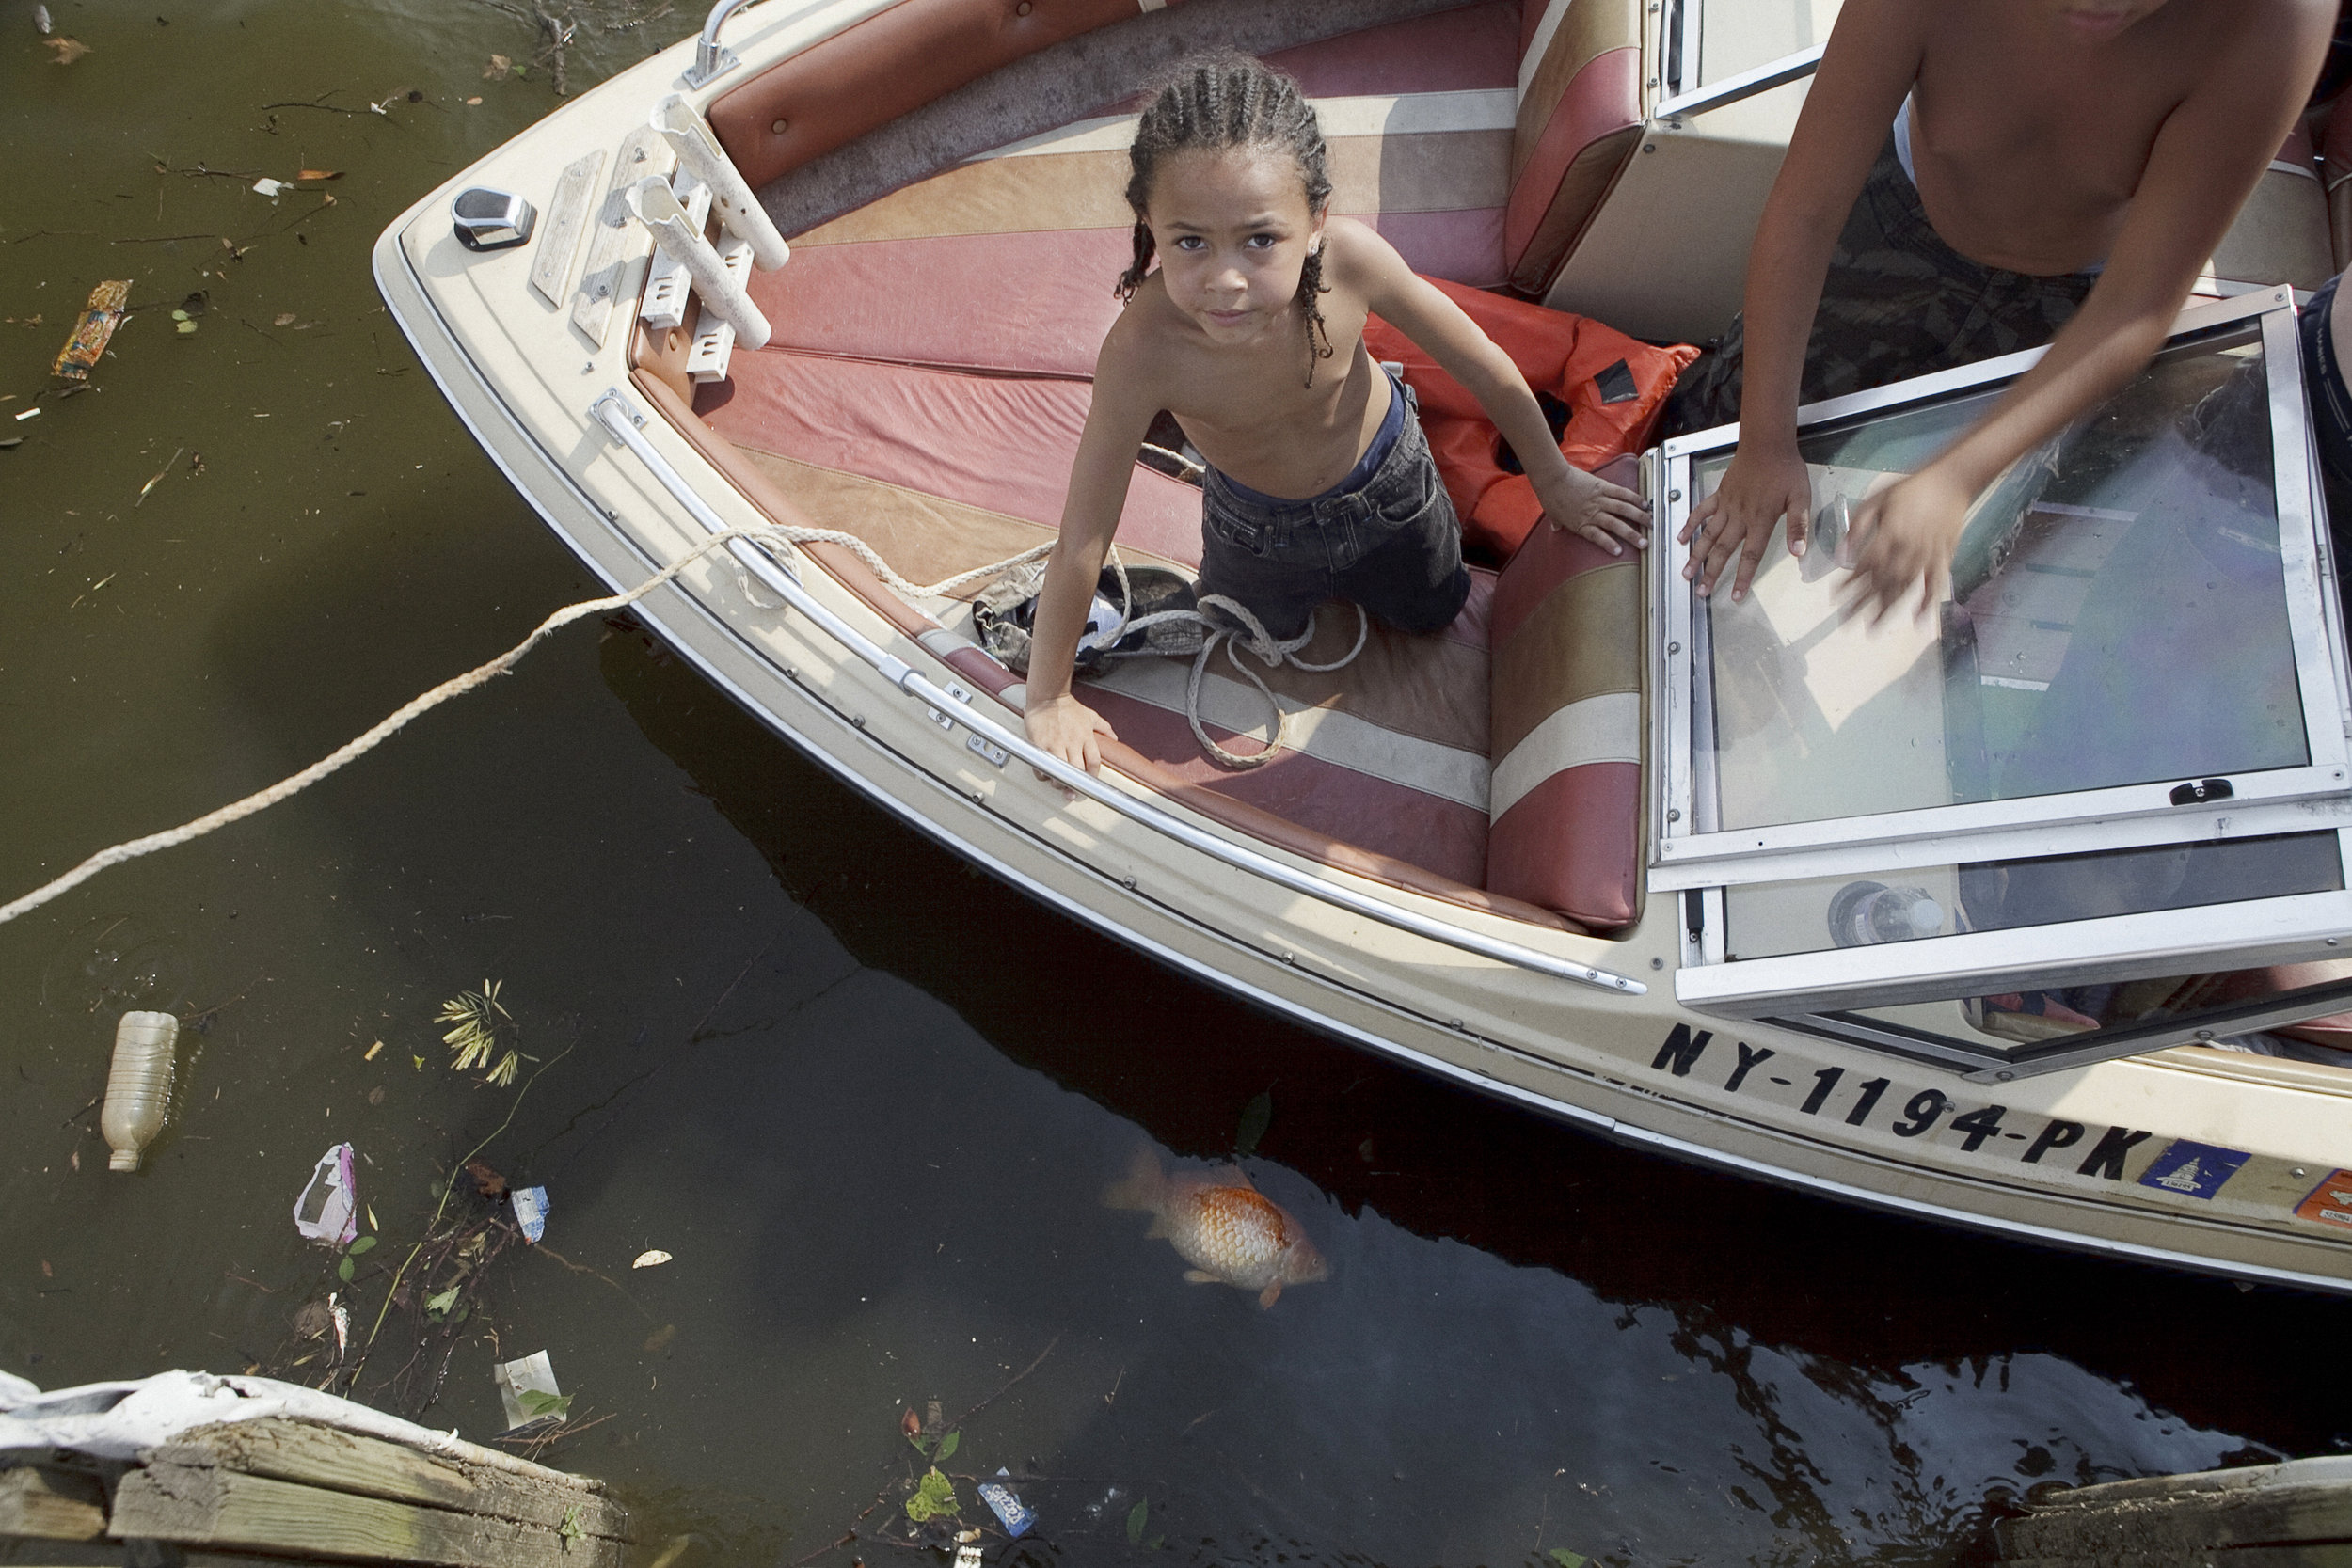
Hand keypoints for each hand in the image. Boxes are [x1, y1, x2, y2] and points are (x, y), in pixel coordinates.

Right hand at [1023, 691, 1117, 780]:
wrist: (1047, 696)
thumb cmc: (1067, 707)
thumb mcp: (1090, 715)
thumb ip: (1103, 727)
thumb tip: (1115, 738)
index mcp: (1086, 736)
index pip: (1093, 762)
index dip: (1092, 776)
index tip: (1088, 782)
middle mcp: (1072, 741)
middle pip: (1077, 770)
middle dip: (1075, 784)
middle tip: (1072, 790)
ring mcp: (1055, 743)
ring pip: (1060, 771)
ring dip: (1059, 782)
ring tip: (1058, 783)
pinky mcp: (1040, 743)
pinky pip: (1042, 766)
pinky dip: (1043, 774)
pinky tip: (1045, 774)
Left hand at [1534, 463, 1649, 554]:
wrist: (1552, 477)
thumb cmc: (1551, 495)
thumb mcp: (1553, 514)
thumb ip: (1557, 523)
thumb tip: (1555, 528)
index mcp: (1581, 523)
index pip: (1597, 537)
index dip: (1608, 544)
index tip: (1619, 552)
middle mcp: (1593, 513)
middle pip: (1616, 526)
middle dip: (1632, 535)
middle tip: (1645, 543)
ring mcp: (1599, 499)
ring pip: (1623, 509)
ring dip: (1639, 517)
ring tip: (1651, 523)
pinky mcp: (1602, 486)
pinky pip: (1621, 493)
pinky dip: (1634, 498)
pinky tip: (1644, 503)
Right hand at [1677, 442, 1811, 601]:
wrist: (1767, 444)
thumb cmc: (1786, 470)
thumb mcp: (1800, 497)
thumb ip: (1798, 525)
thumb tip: (1798, 552)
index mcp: (1760, 521)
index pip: (1750, 555)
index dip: (1742, 577)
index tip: (1735, 596)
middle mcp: (1740, 517)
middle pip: (1722, 550)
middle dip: (1711, 573)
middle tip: (1701, 591)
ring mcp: (1726, 506)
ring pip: (1708, 535)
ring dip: (1696, 555)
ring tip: (1686, 573)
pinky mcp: (1719, 495)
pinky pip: (1701, 512)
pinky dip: (1690, 525)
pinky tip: (1681, 538)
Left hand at [1842, 466, 1972, 624]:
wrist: (1952, 480)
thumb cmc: (1911, 488)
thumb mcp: (1877, 499)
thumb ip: (1858, 526)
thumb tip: (1841, 553)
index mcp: (1889, 534)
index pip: (1864, 565)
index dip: (1849, 583)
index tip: (1835, 598)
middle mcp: (1907, 548)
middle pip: (1881, 582)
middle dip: (1862, 604)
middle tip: (1846, 623)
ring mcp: (1927, 555)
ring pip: (1904, 587)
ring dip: (1888, 609)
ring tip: (1874, 628)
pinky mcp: (1944, 557)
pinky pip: (1934, 584)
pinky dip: (1926, 603)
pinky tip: (1917, 620)